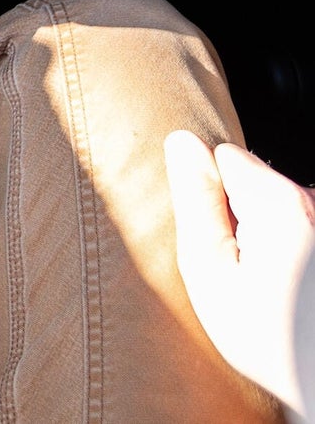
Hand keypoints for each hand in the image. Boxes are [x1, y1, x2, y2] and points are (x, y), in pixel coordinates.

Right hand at [165, 129, 314, 420]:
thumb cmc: (271, 343)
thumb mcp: (209, 275)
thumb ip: (196, 203)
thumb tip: (182, 142)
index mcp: (279, 202)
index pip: (224, 157)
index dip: (209, 196)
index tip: (220, 243)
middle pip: (258, 182)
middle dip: (244, 217)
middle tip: (245, 274)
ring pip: (284, 205)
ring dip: (274, 236)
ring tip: (274, 287)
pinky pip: (303, 226)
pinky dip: (297, 249)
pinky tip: (297, 289)